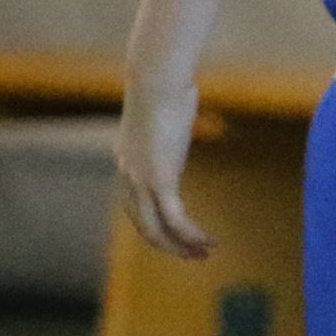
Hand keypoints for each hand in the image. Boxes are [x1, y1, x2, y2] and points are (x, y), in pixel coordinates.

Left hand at [114, 79, 211, 259]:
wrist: (157, 80)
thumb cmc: (165, 84)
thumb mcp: (166, 110)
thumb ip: (170, 121)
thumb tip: (185, 104)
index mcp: (127, 160)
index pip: (135, 205)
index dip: (156, 223)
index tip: (179, 232)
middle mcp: (127, 176)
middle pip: (142, 225)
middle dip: (168, 245)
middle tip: (192, 255)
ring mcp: (140, 181)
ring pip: (155, 229)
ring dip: (180, 246)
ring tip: (203, 254)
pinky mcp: (160, 180)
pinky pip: (174, 218)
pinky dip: (191, 234)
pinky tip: (208, 240)